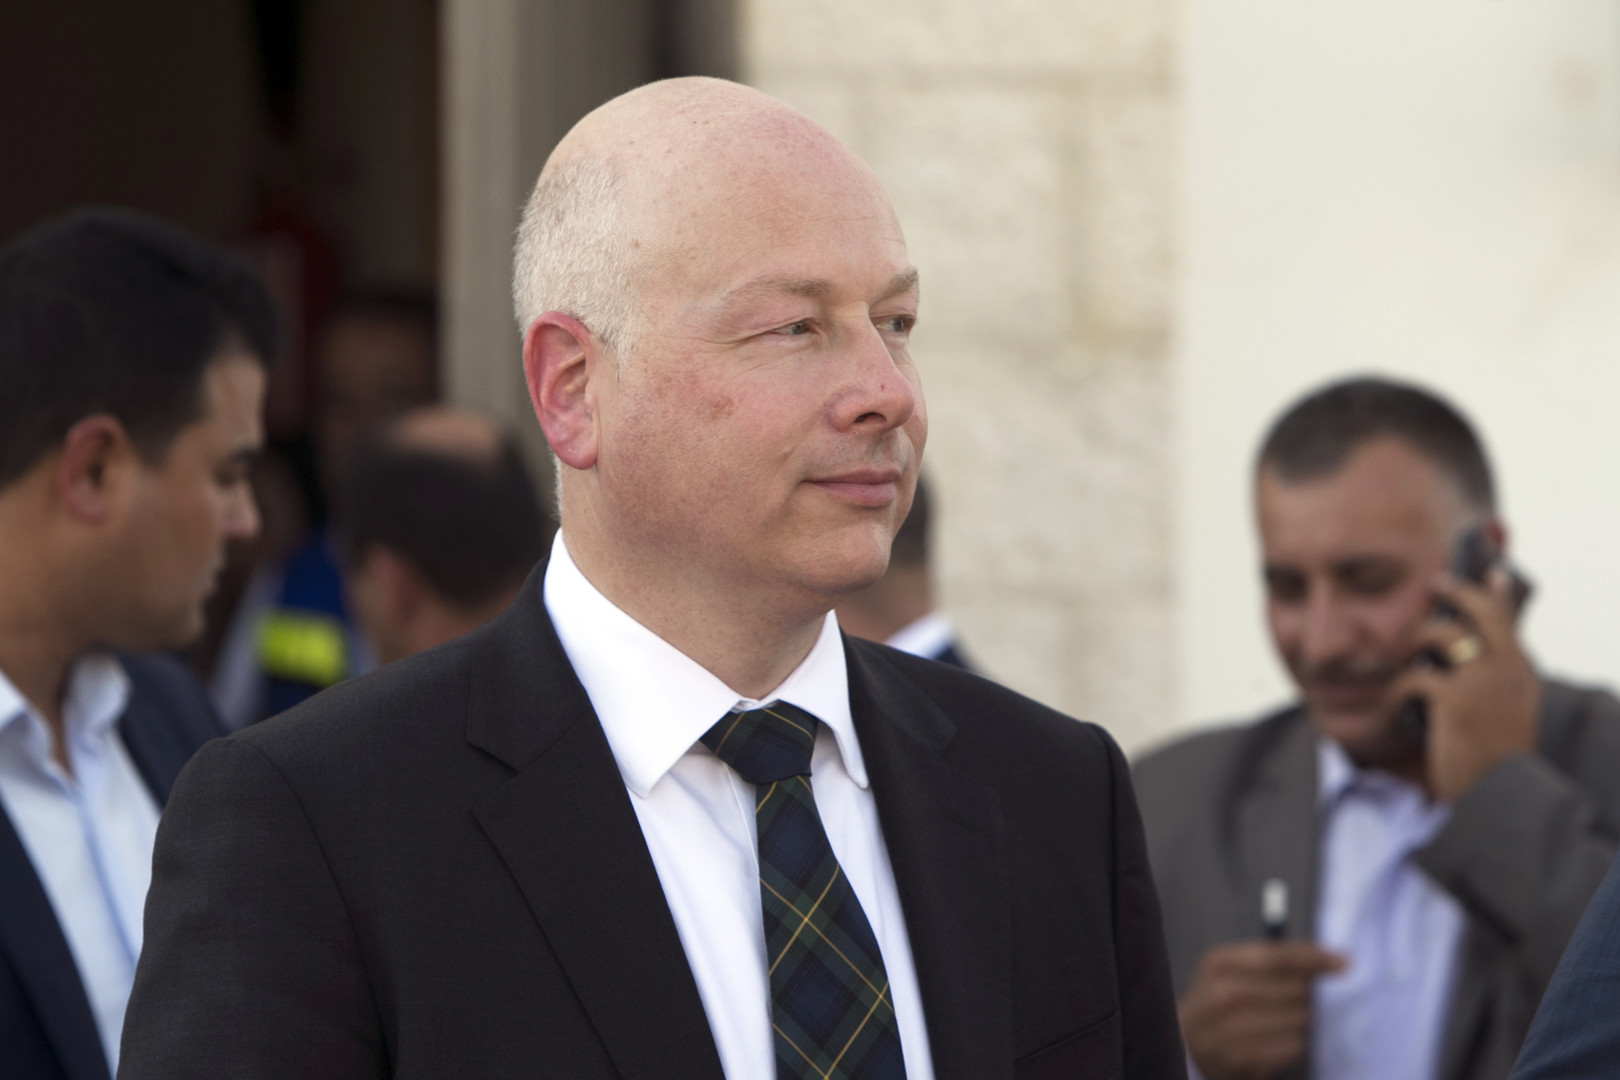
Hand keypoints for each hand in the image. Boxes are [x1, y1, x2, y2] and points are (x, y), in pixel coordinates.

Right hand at [1180, 941, 1346, 1079]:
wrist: (1190, 1039)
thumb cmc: (1222, 997)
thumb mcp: (1235, 969)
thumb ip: (1275, 960)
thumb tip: (1332, 960)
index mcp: (1220, 963)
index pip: (1277, 956)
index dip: (1314, 958)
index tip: (1343, 962)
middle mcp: (1222, 993)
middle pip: (1292, 988)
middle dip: (1309, 992)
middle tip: (1309, 996)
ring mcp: (1229, 1027)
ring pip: (1296, 1019)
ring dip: (1305, 1019)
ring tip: (1293, 1018)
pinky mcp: (1240, 1056)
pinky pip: (1291, 1046)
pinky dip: (1297, 1041)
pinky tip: (1286, 1037)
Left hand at [1390, 567, 1539, 801]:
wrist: (1496, 797)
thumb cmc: (1493, 760)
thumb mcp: (1506, 716)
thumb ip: (1495, 684)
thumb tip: (1462, 654)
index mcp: (1522, 675)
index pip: (1511, 622)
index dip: (1498, 594)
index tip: (1491, 572)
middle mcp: (1508, 670)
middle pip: (1484, 611)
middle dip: (1457, 591)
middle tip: (1436, 583)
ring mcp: (1483, 681)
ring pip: (1444, 634)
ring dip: (1417, 639)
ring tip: (1406, 653)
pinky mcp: (1454, 699)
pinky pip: (1416, 675)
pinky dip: (1400, 687)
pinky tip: (1396, 703)